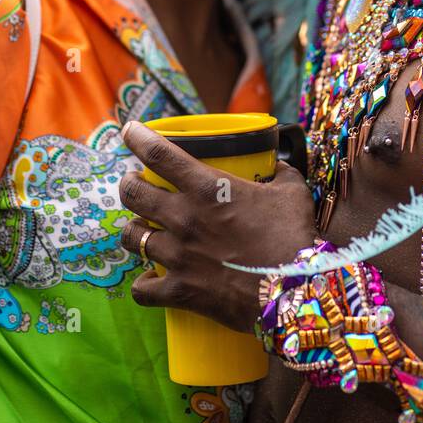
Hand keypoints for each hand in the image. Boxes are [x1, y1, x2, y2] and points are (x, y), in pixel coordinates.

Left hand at [119, 120, 316, 332]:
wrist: (294, 290)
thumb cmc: (293, 237)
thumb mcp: (291, 191)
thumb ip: (280, 173)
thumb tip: (278, 166)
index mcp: (208, 188)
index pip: (159, 154)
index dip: (138, 137)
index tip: (130, 130)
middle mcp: (184, 218)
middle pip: (134, 194)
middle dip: (128, 184)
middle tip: (133, 182)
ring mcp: (178, 256)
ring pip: (131, 237)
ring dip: (133, 228)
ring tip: (139, 227)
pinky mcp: (181, 291)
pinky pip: (143, 288)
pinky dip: (143, 283)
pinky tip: (148, 278)